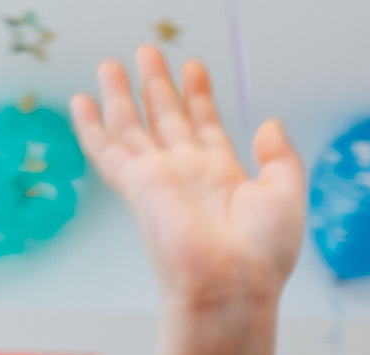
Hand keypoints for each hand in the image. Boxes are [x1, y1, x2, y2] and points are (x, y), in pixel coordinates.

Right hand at [70, 47, 304, 313]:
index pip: (205, 124)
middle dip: (157, 84)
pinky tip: (82, 102)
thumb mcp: (287, 194)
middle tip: (148, 52)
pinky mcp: (137, 187)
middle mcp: (188, 174)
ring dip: (122, 94)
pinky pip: (107, 150)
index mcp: (223, 175)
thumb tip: (271, 124)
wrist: (231, 287)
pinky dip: (92, 126)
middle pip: (167, 118)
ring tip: (111, 64)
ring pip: (134, 127)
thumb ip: (280, 157)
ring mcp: (160, 179)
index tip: (193, 66)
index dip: (198, 94)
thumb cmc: (262, 255)